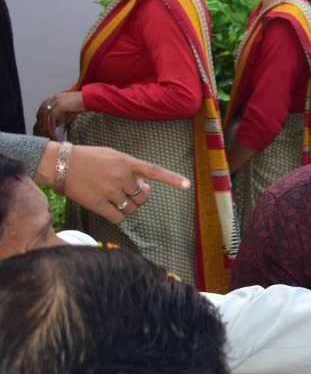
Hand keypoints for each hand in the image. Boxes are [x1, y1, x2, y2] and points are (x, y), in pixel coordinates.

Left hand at [34, 92, 85, 136]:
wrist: (89, 99)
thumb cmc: (81, 104)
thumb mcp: (70, 110)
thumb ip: (62, 116)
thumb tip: (57, 125)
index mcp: (55, 97)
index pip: (43, 106)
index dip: (40, 115)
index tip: (40, 122)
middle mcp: (53, 98)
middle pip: (42, 110)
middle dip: (41, 121)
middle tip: (41, 129)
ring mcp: (56, 101)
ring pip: (46, 114)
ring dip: (46, 124)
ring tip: (47, 132)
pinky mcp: (60, 105)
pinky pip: (52, 116)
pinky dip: (51, 123)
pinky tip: (53, 128)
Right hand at [43, 144, 190, 224]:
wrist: (61, 164)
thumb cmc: (88, 158)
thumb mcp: (113, 155)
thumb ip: (130, 168)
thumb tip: (142, 187)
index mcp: (126, 162)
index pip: (154, 171)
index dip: (172, 179)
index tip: (187, 185)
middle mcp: (121, 176)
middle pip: (143, 197)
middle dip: (138, 197)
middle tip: (126, 191)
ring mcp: (110, 191)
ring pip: (131, 209)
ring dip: (128, 207)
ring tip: (115, 197)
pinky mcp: (98, 204)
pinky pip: (118, 218)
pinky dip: (117, 216)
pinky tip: (109, 208)